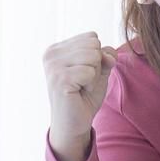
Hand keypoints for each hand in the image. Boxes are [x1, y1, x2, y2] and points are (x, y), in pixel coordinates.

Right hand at [43, 32, 117, 160]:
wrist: (74, 123)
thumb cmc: (84, 96)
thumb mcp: (99, 71)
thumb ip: (106, 56)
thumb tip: (108, 55)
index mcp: (57, 48)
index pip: (92, 37)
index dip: (97, 57)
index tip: (84, 74)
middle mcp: (51, 54)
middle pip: (94, 45)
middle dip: (96, 66)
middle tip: (83, 83)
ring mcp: (53, 66)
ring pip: (93, 56)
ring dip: (94, 76)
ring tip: (81, 87)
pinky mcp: (59, 79)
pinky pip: (90, 72)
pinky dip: (91, 85)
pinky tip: (79, 93)